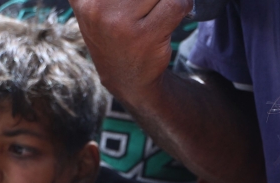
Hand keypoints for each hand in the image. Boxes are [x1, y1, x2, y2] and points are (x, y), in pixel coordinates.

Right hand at [69, 0, 190, 103]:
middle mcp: (96, 6)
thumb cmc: (116, 29)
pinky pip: (177, 3)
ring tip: (161, 6)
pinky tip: (175, 12)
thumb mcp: (97, 2)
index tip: (138, 3)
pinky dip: (183, 4)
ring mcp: (119, 23)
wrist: (126, 78)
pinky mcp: (144, 37)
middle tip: (152, 4)